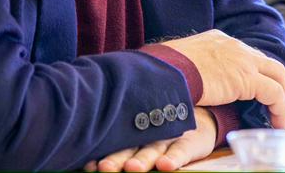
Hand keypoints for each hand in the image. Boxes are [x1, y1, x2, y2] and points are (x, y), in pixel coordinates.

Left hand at [86, 107, 216, 172]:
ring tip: (132, 168)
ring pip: (152, 149)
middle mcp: (147, 134)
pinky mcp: (187, 142)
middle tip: (105, 168)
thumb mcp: (138, 134)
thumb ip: (118, 145)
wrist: (198, 116)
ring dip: (142, 160)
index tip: (88, 165)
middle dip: (117, 159)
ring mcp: (167, 137)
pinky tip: (165, 166)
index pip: (113, 144)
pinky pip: (180, 151)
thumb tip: (86, 162)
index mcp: (130, 133)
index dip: (101, 154)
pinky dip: (173, 158)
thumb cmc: (158, 130)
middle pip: (129, 147)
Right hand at [156, 29, 284, 126]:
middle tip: (278, 104)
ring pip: (278, 75)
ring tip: (280, 117)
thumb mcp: (181, 61)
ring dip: (283, 97)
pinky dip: (279, 108)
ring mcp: (243, 60)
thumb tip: (185, 81)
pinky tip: (276, 122)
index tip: (257, 90)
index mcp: (218, 39)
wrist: (166, 71)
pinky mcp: (248, 79)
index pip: (246, 54)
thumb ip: (192, 67)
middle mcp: (235, 46)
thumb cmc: (164, 69)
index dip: (256, 73)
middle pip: (267, 63)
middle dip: (277, 83)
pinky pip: (274, 93)